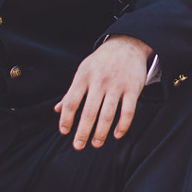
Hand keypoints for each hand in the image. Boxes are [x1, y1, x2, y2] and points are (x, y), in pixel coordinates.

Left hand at [57, 35, 152, 149]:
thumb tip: (58, 110)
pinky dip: (123, 125)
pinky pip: (128, 111)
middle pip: (89, 111)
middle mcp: (99, 81)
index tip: (65, 132)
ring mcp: (117, 85)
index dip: (66, 118)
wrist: (127, 45)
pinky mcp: (133, 88)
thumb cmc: (101, 62)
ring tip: (96, 144)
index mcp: (84, 76)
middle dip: (83, 132)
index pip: (71, 101)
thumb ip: (72, 91)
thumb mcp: (83, 71)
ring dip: (101, 132)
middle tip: (78, 146)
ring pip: (108, 114)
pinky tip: (117, 134)